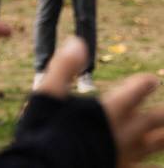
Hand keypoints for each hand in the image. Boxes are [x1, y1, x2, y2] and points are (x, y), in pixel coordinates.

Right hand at [36, 37, 163, 166]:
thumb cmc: (44, 133)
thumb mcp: (47, 94)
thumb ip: (63, 67)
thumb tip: (78, 42)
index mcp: (107, 111)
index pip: (134, 92)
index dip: (144, 84)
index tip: (151, 80)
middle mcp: (122, 133)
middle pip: (155, 120)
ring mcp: (125, 156)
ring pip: (156, 145)